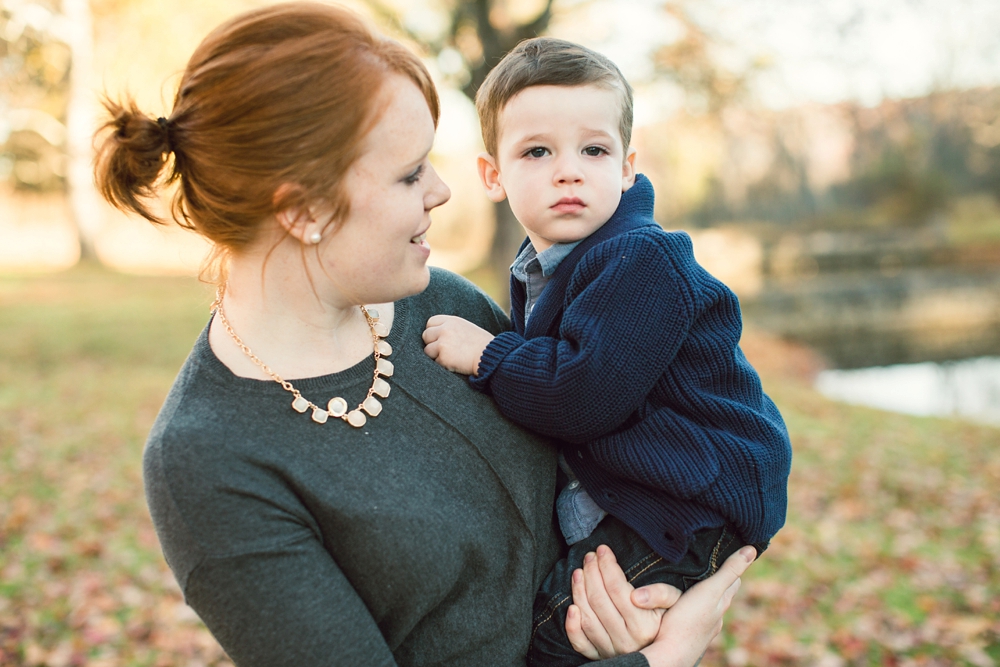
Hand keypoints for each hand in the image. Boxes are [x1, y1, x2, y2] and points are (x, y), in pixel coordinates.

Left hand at [422, 315, 494, 375]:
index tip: (439, 338)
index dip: (433, 331)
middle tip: (444, 350)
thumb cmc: (482, 344)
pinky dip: (443, 365)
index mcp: (452, 321)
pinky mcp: (443, 357)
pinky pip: (436, 362)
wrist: (491, 356)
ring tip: (451, 357)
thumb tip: (436, 334)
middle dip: (432, 343)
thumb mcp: (467, 328)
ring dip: (436, 356)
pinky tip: (455, 363)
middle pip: (426, 335)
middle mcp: (445, 329)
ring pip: (427, 351)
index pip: (430, 322)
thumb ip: (451, 328)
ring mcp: (442, 343)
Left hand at [564, 545, 679, 658]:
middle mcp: (626, 641)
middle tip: (589, 556)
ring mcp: (611, 650)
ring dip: (579, 591)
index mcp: (644, 626)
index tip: (602, 550)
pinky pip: (581, 643)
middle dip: (591, 573)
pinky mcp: (600, 656)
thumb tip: (637, 595)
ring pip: (588, 617)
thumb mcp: (675, 601)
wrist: (667, 646)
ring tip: (578, 571)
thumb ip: (661, 594)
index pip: (617, 589)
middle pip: (599, 600)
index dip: (607, 566)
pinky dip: (572, 626)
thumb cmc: (669, 618)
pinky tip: (571, 607)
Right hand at [639, 546, 756, 666]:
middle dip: (719, 582)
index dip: (734, 568)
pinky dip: (691, 611)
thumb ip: (729, 571)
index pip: (733, 581)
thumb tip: (752, 549)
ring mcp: (702, 629)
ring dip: (704, 598)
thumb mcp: (710, 590)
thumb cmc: (689, 621)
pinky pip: (692, 619)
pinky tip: (684, 612)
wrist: (670, 655)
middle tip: (713, 567)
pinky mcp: (687, 636)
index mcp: (721, 603)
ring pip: (707, 609)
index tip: (734, 555)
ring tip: (697, 587)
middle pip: (721, 596)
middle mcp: (715, 618)